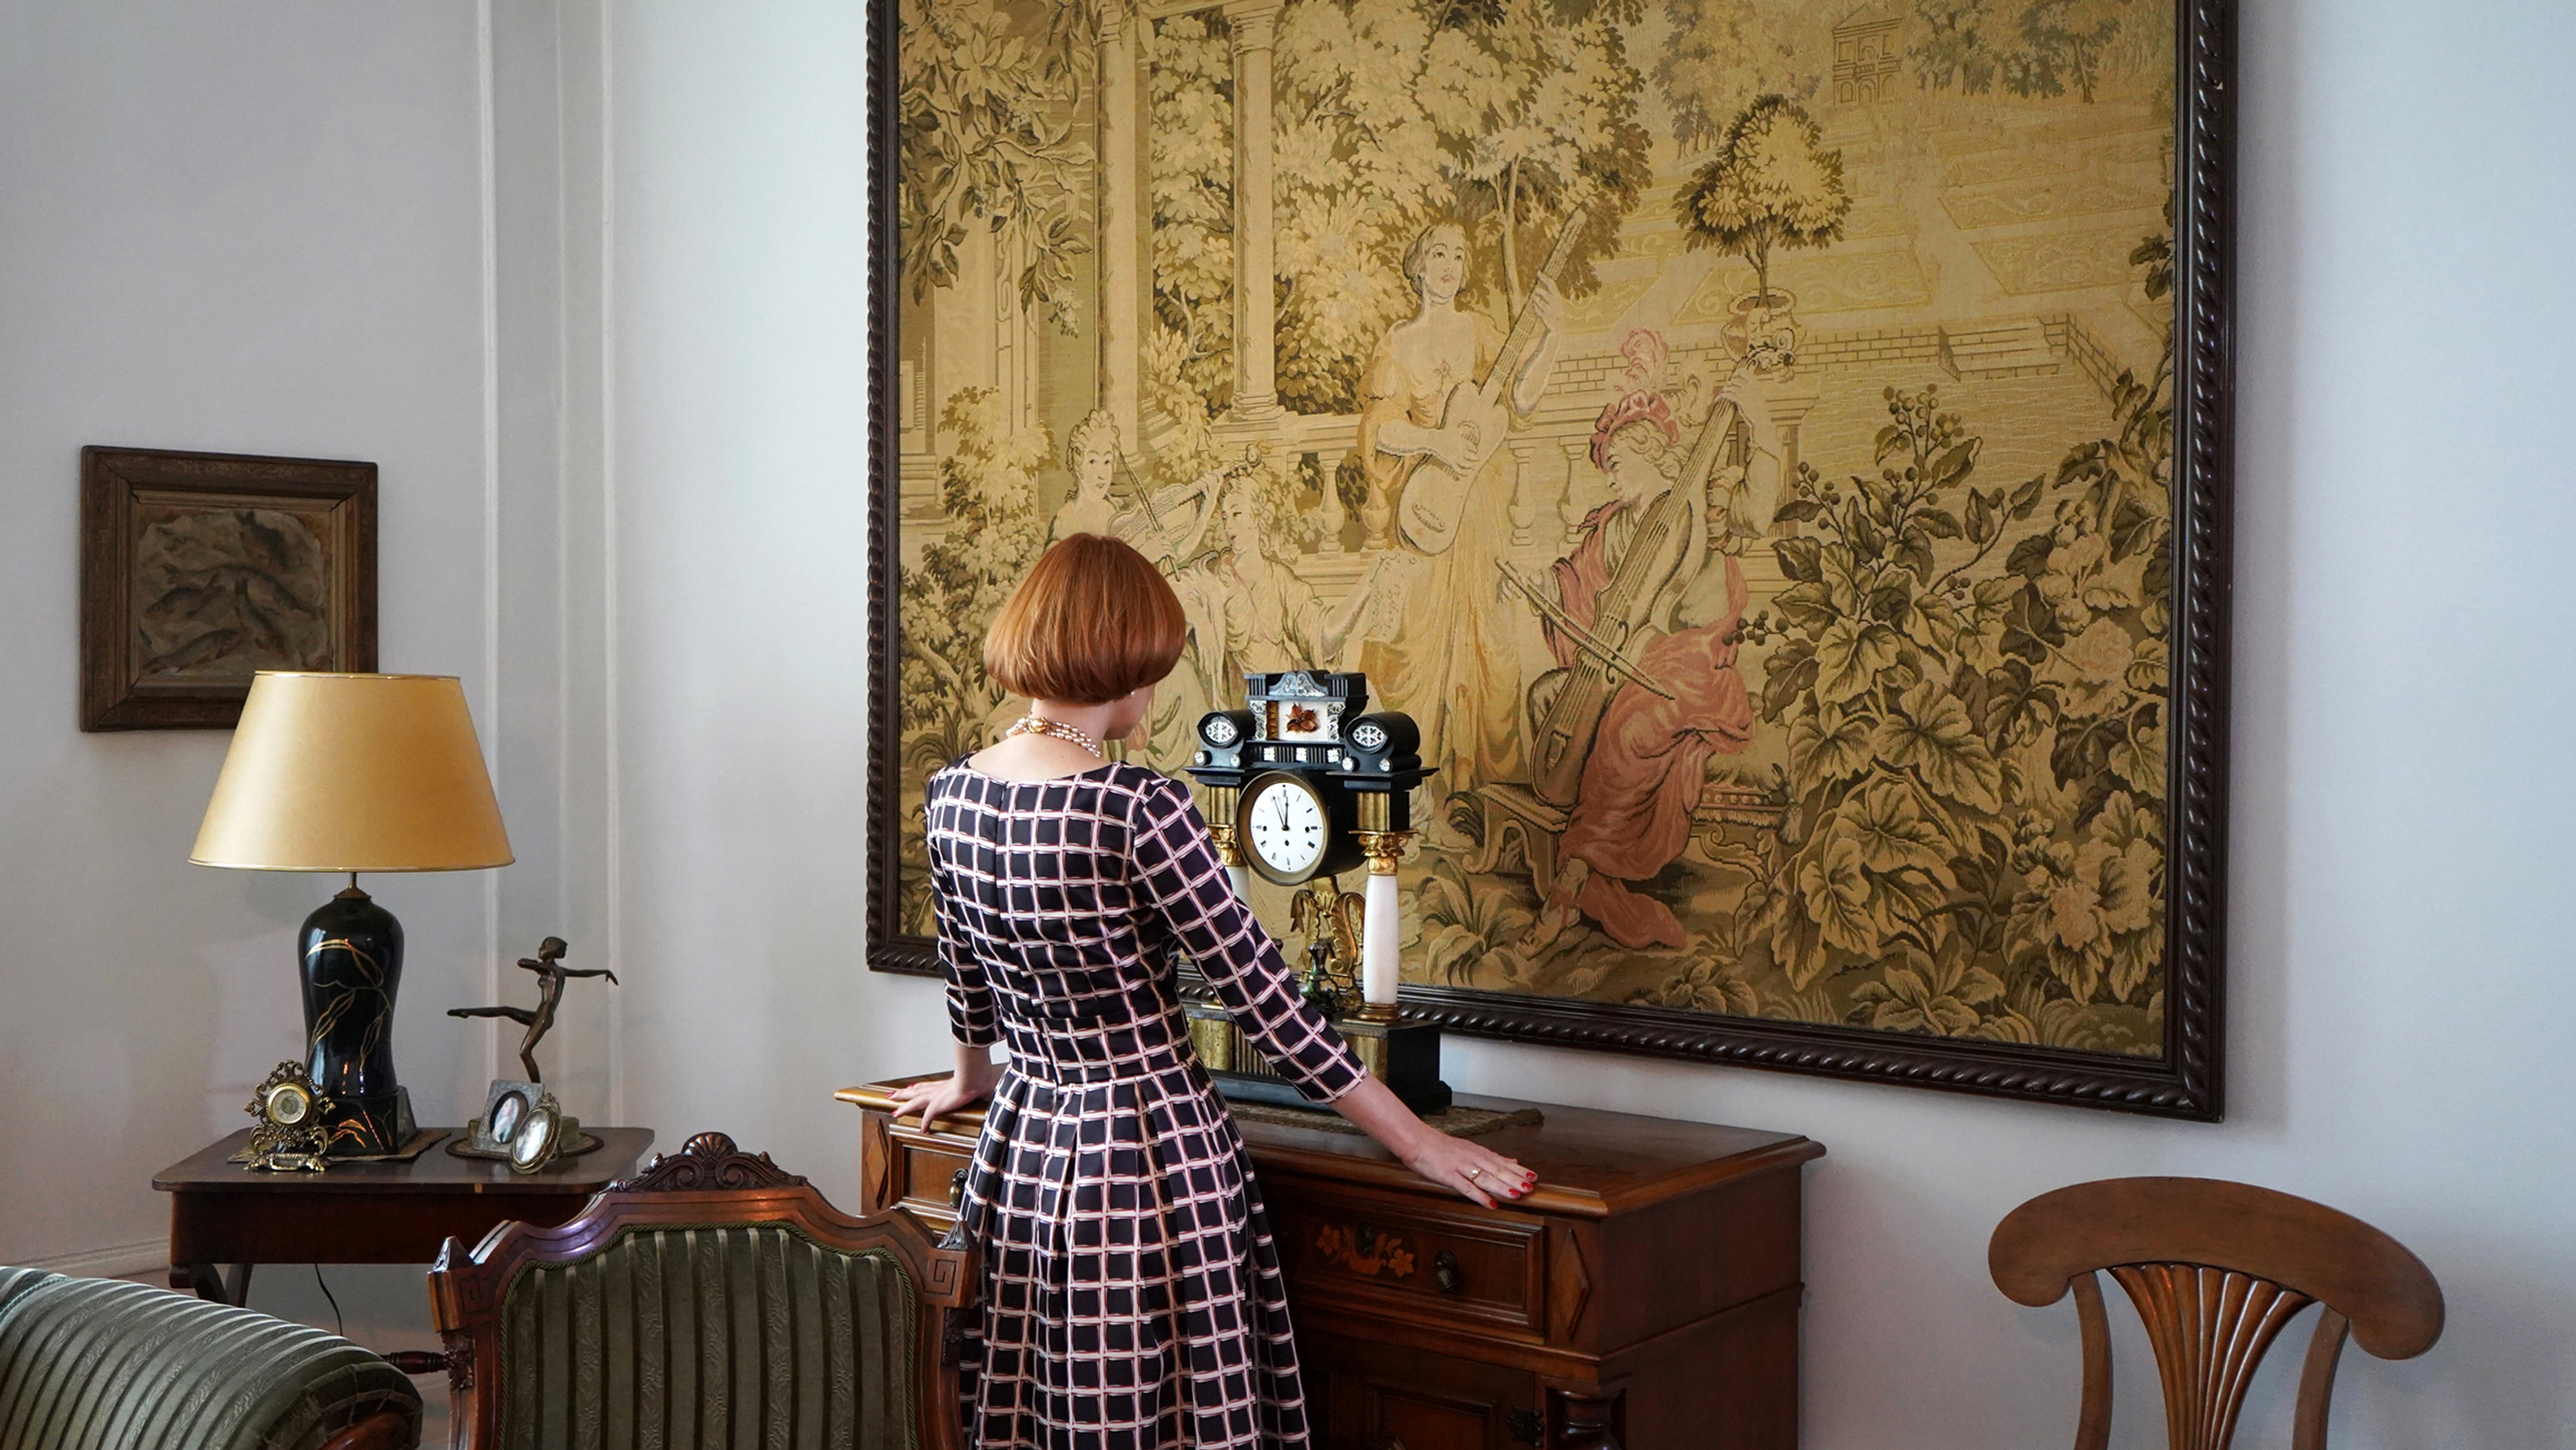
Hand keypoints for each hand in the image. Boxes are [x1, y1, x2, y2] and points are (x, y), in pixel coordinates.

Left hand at [887, 1058, 1000, 1130]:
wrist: (974, 1077)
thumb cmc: (979, 1077)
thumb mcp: (979, 1082)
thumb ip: (981, 1087)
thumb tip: (990, 1087)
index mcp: (947, 1084)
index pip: (929, 1085)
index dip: (920, 1087)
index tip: (912, 1087)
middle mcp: (939, 1089)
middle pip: (917, 1091)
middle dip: (904, 1094)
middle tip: (892, 1094)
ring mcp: (937, 1097)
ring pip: (915, 1102)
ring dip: (904, 1106)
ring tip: (894, 1111)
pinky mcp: (938, 1105)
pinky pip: (928, 1117)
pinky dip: (925, 1123)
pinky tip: (922, 1130)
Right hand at [1401, 1132, 1537, 1209]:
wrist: (1416, 1140)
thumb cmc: (1439, 1146)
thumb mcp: (1469, 1148)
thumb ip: (1490, 1157)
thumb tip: (1511, 1160)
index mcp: (1477, 1152)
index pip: (1502, 1162)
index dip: (1518, 1170)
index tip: (1533, 1176)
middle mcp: (1472, 1158)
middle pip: (1496, 1170)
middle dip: (1514, 1179)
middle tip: (1531, 1186)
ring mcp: (1461, 1166)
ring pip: (1485, 1177)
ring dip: (1502, 1186)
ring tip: (1517, 1194)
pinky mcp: (1449, 1175)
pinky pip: (1466, 1187)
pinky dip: (1479, 1196)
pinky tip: (1490, 1204)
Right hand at [1433, 421, 1482, 471]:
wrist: (1435, 439)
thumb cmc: (1444, 434)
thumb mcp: (1455, 430)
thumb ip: (1464, 430)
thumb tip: (1471, 428)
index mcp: (1462, 442)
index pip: (1471, 446)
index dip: (1473, 449)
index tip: (1474, 450)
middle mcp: (1460, 449)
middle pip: (1470, 455)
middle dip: (1474, 458)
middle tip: (1477, 459)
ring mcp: (1455, 455)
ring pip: (1465, 463)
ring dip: (1469, 466)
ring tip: (1473, 467)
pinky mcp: (1450, 460)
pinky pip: (1457, 468)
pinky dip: (1462, 472)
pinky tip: (1466, 474)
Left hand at [1527, 276, 1564, 334]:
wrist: (1559, 325)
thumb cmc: (1555, 310)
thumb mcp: (1555, 300)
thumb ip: (1548, 292)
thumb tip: (1541, 282)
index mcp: (1558, 296)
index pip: (1551, 284)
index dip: (1545, 278)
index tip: (1539, 272)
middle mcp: (1555, 303)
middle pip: (1546, 294)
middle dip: (1540, 291)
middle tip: (1535, 288)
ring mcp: (1550, 310)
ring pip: (1541, 303)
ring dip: (1536, 299)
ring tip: (1534, 297)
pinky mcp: (1545, 316)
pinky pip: (1538, 310)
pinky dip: (1536, 307)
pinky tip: (1535, 306)